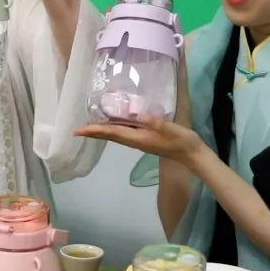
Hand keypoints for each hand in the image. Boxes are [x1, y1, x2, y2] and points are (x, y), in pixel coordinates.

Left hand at [74, 116, 205, 167]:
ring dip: (102, 131)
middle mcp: (136, 141)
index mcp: (139, 138)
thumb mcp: (172, 130)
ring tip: (89, 126)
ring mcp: (140, 141)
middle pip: (110, 136)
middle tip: (77, 129)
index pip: (113, 133)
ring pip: (116, 136)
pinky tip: (112, 123)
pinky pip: (124, 134)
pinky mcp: (145, 139)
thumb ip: (158, 123)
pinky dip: (113, 129)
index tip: (81, 130)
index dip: (96, 130)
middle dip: (94, 133)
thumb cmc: (183, 141)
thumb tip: (141, 116)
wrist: (192, 154)